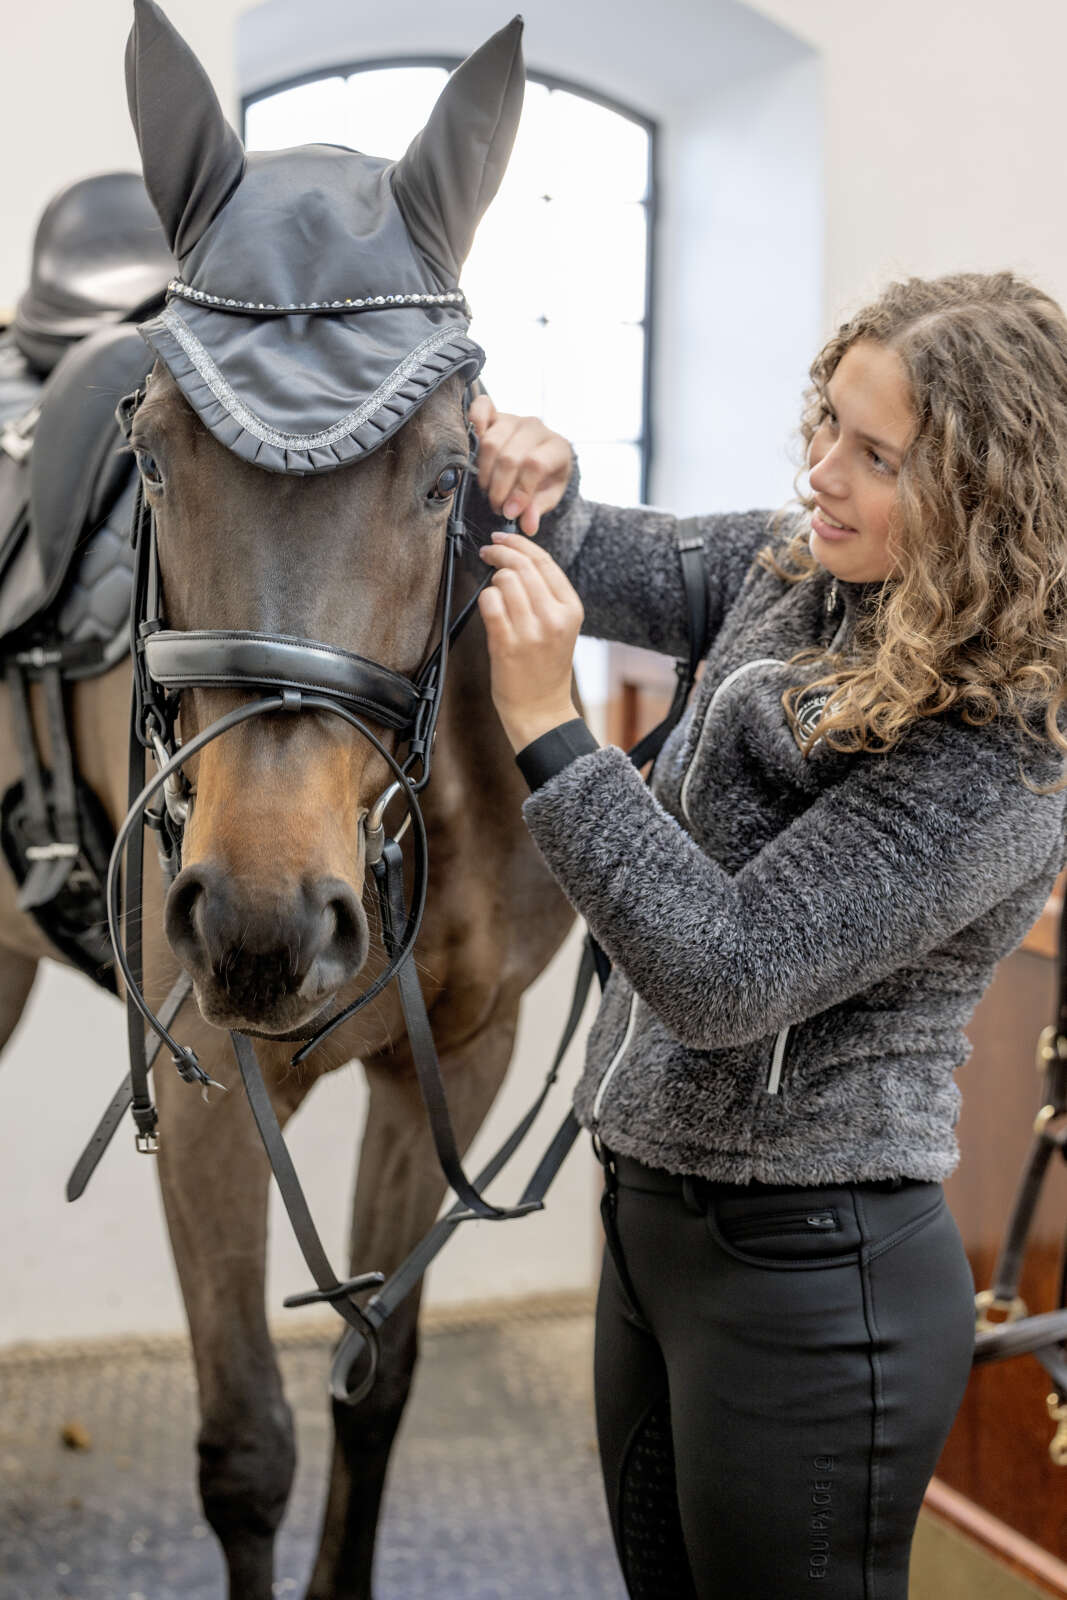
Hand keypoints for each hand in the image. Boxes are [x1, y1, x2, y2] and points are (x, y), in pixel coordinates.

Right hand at [469, 393, 572, 534]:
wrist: (542, 456)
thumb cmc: (546, 478)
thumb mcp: (549, 497)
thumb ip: (537, 509)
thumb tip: (526, 525)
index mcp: (557, 447)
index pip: (535, 465)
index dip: (519, 490)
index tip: (509, 512)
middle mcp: (536, 428)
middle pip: (509, 457)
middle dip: (499, 488)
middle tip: (497, 507)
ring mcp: (514, 419)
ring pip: (491, 442)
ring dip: (484, 473)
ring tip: (488, 491)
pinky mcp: (496, 414)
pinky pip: (481, 407)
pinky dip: (474, 420)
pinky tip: (472, 442)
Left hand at [477, 531, 583, 750]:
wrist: (541, 710)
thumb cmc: (546, 667)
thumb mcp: (560, 626)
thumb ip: (546, 594)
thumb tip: (516, 558)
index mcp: (571, 609)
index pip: (544, 561)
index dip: (518, 544)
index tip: (501, 538)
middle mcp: (554, 618)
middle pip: (522, 566)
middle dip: (499, 552)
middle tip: (487, 551)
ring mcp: (531, 632)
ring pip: (504, 581)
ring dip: (493, 580)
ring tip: (494, 591)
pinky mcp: (507, 644)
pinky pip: (489, 603)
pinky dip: (485, 598)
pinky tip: (488, 605)